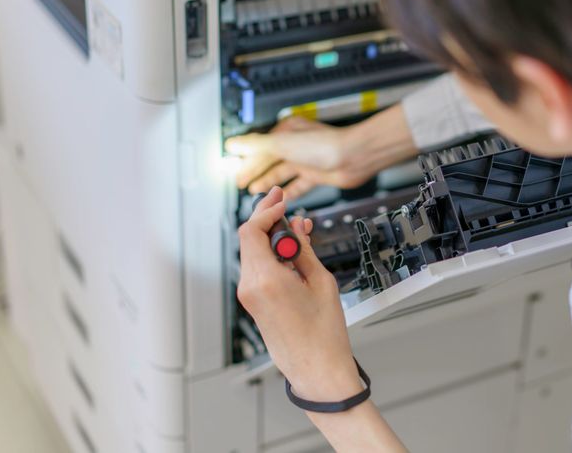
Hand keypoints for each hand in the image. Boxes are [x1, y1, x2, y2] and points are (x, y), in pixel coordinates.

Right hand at [225, 117, 377, 199]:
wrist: (353, 158)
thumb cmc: (324, 145)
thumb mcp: (282, 143)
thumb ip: (256, 145)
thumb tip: (234, 143)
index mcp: (286, 132)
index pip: (260, 147)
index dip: (246, 159)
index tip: (233, 168)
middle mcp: (296, 145)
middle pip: (269, 161)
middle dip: (254, 172)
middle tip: (240, 182)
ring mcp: (306, 160)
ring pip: (282, 173)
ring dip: (268, 182)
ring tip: (254, 190)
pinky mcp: (316, 175)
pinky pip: (298, 185)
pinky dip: (287, 192)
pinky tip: (279, 198)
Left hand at [237, 186, 362, 400]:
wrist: (317, 369)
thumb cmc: (323, 333)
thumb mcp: (321, 282)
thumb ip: (304, 250)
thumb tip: (295, 229)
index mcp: (266, 279)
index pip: (253, 231)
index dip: (267, 211)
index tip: (283, 202)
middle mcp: (250, 287)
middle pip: (249, 238)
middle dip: (266, 218)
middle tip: (284, 201)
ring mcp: (249, 296)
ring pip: (253, 252)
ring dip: (271, 237)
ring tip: (297, 228)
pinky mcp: (254, 303)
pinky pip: (257, 268)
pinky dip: (271, 254)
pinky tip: (291, 250)